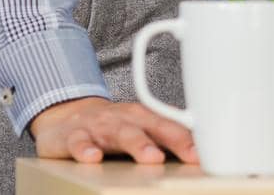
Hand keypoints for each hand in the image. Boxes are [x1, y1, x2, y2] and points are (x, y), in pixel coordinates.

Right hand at [29, 96, 197, 164]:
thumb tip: (197, 151)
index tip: (204, 153)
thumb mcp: (140, 127)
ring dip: (138, 144)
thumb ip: (165, 137)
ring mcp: (99, 126)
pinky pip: (79, 142)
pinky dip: (86, 149)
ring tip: (152, 157)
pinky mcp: (73, 136)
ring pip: (120, 134)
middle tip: (189, 154)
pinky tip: (93, 158)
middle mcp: (125, 119)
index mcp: (144, 117)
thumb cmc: (113, 125)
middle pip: (152, 127)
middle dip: (173, 140)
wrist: (68, 115)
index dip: (189, 139)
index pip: (172, 126)